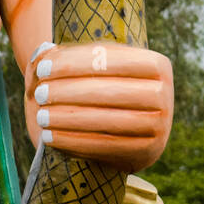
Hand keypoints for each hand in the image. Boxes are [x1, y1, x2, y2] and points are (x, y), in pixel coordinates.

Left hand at [24, 42, 172, 171]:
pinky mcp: (148, 152)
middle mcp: (164, 93)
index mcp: (157, 64)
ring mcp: (161, 125)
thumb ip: (68, 58)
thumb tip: (43, 51)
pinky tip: (50, 136)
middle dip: (67, 91)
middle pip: (106, 90)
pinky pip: (105, 146)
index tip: (42, 67)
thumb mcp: (95, 69)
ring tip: (41, 115)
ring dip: (67, 118)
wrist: (130, 132)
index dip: (72, 62)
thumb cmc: (107, 89)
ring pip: (106, 120)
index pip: (108, 59)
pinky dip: (73, 141)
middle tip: (39, 94)